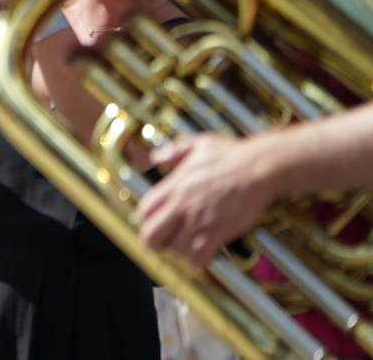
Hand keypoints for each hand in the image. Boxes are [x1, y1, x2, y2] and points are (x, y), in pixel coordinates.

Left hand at [137, 134, 276, 267]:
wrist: (261, 166)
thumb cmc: (234, 155)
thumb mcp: (198, 144)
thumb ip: (174, 151)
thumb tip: (157, 157)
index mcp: (174, 186)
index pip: (144, 211)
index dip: (147, 220)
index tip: (157, 222)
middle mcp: (182, 205)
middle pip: (151, 236)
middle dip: (154, 243)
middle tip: (164, 243)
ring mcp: (199, 220)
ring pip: (175, 249)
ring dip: (180, 251)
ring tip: (188, 246)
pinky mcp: (218, 232)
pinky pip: (198, 257)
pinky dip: (198, 260)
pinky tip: (203, 254)